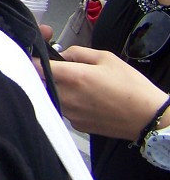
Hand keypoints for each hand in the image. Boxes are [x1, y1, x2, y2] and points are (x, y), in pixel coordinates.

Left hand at [45, 46, 169, 139]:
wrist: (148, 117)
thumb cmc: (130, 85)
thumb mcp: (106, 58)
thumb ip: (78, 53)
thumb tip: (61, 55)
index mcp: (73, 77)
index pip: (36, 67)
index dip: (32, 59)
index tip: (33, 56)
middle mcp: (66, 97)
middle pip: (40, 83)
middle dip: (43, 74)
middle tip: (55, 69)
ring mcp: (70, 114)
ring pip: (50, 97)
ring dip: (55, 89)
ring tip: (73, 84)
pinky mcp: (76, 125)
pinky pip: (63, 109)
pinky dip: (67, 102)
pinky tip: (82, 99)